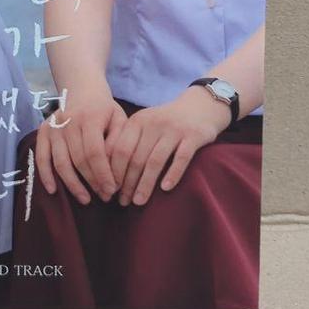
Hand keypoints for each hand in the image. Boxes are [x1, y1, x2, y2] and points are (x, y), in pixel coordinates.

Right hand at [34, 78, 126, 203]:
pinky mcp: (43, 130)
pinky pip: (41, 156)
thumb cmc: (104, 108)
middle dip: (92, 182)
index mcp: (90, 118)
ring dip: (73, 184)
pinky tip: (53, 190)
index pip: (95, 152)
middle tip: (104, 197)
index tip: (112, 191)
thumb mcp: (119, 119)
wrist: (82, 88)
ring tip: (86, 199)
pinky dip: (45, 175)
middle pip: (78, 160)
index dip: (103, 174)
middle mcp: (68, 121)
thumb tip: (115, 171)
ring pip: (60, 162)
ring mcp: (54, 126)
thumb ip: (118, 142)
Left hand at [108, 86, 230, 206]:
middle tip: (123, 202)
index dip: (114, 171)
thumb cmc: (165, 122)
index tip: (110, 189)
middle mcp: (153, 123)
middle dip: (127, 183)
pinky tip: (165, 189)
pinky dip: (172, 174)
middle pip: (136, 158)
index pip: (120, 149)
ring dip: (145, 184)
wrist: (199, 106)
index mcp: (137, 121)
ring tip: (138, 202)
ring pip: (155, 161)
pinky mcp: (193, 136)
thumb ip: (129, 142)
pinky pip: (181, 158)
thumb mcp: (144, 124)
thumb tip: (109, 173)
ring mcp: (174, 129)